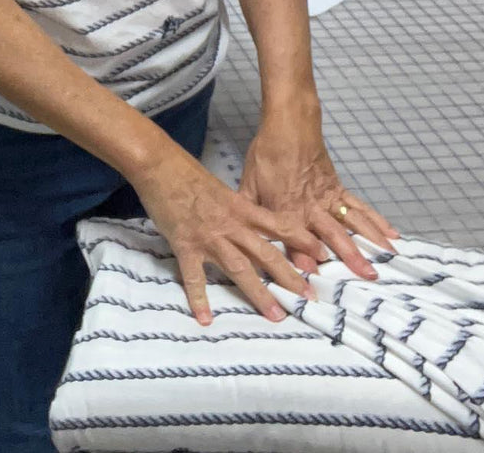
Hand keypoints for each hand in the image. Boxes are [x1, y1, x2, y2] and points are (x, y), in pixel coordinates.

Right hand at [130, 144, 327, 326]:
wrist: (160, 164)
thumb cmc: (189, 174)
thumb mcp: (222, 190)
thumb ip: (238, 209)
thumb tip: (251, 226)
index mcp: (241, 208)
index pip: (279, 225)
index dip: (302, 240)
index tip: (323, 255)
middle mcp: (231, 224)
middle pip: (266, 253)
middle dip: (289, 276)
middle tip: (309, 298)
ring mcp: (209, 237)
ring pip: (239, 268)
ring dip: (259, 293)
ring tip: (276, 315)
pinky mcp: (185, 245)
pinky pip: (194, 276)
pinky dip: (199, 298)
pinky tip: (205, 319)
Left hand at [240, 107, 399, 279]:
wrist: (289, 125)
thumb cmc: (266, 156)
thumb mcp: (248, 184)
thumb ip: (250, 212)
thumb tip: (244, 234)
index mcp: (286, 208)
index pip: (295, 238)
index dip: (303, 258)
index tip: (314, 280)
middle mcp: (312, 207)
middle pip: (332, 234)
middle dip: (349, 256)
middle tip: (366, 277)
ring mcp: (329, 198)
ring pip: (353, 222)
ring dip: (370, 242)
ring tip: (386, 261)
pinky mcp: (339, 189)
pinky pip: (360, 207)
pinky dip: (377, 221)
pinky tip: (392, 234)